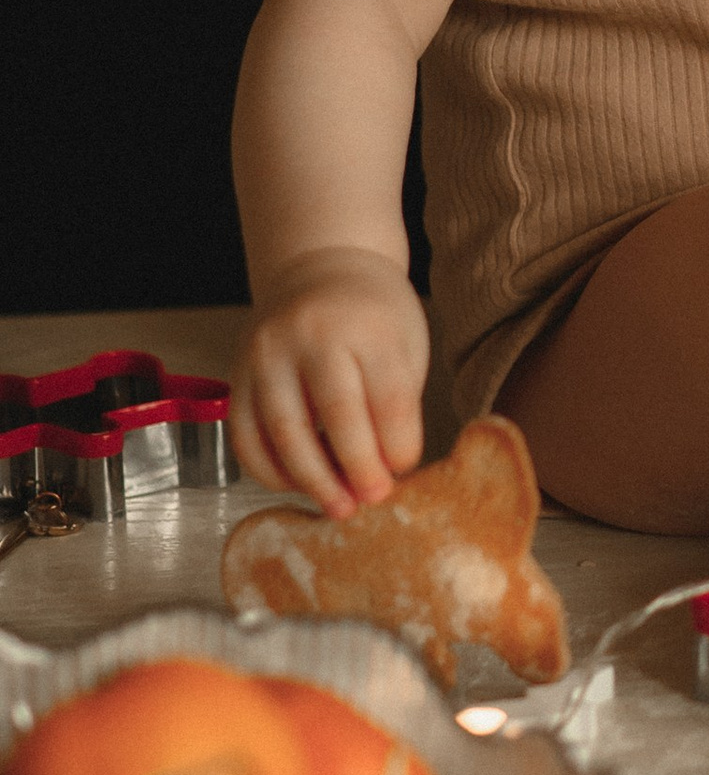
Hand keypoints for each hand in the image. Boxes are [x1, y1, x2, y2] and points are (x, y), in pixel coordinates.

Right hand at [230, 250, 429, 513]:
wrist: (319, 267)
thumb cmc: (373, 316)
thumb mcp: (403, 344)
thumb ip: (396, 404)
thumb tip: (386, 473)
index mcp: (368, 325)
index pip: (388, 397)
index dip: (398, 445)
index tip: (404, 470)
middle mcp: (313, 334)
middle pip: (335, 413)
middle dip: (357, 468)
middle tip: (372, 500)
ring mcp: (267, 353)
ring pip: (283, 430)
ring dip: (311, 480)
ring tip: (338, 506)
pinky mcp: (237, 374)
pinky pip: (245, 435)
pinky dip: (269, 470)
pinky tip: (296, 483)